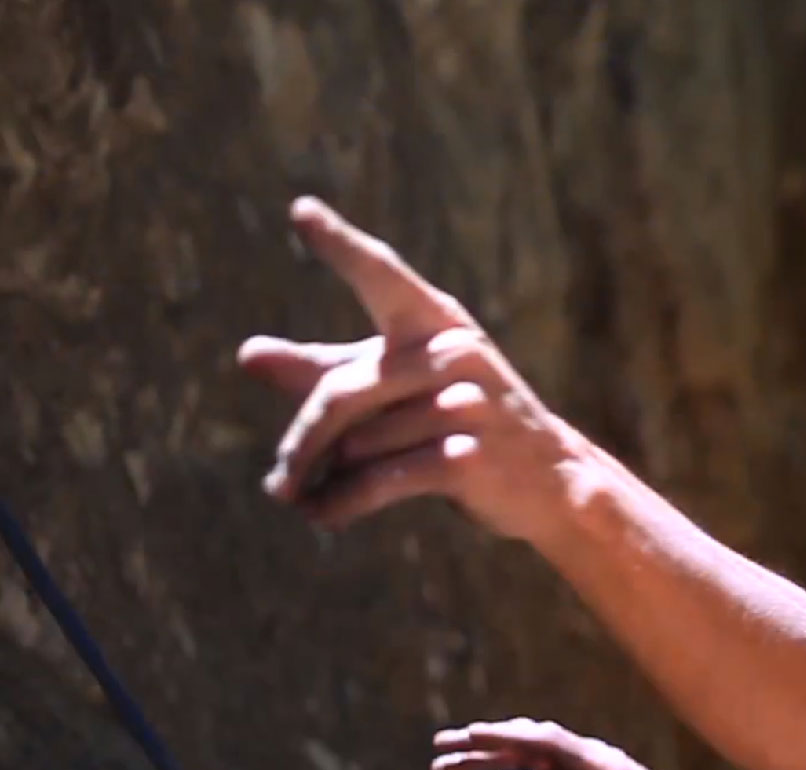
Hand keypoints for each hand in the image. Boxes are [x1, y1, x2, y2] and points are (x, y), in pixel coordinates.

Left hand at [240, 197, 570, 538]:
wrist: (552, 479)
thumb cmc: (463, 424)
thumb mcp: (401, 390)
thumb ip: (325, 370)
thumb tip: (248, 355)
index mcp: (435, 323)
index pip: (381, 276)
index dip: (342, 247)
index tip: (300, 212)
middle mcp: (452, 354)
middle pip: (340, 394)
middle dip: (303, 443)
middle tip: (277, 480)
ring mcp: (465, 404)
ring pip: (358, 444)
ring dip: (325, 481)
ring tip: (305, 500)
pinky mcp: (467, 457)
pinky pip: (381, 480)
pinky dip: (342, 503)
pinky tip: (320, 516)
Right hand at [432, 719, 709, 769]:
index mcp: (603, 766)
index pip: (550, 741)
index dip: (511, 736)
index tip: (474, 733)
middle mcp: (584, 763)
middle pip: (527, 744)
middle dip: (483, 743)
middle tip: (439, 746)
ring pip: (519, 763)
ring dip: (480, 763)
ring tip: (438, 767)